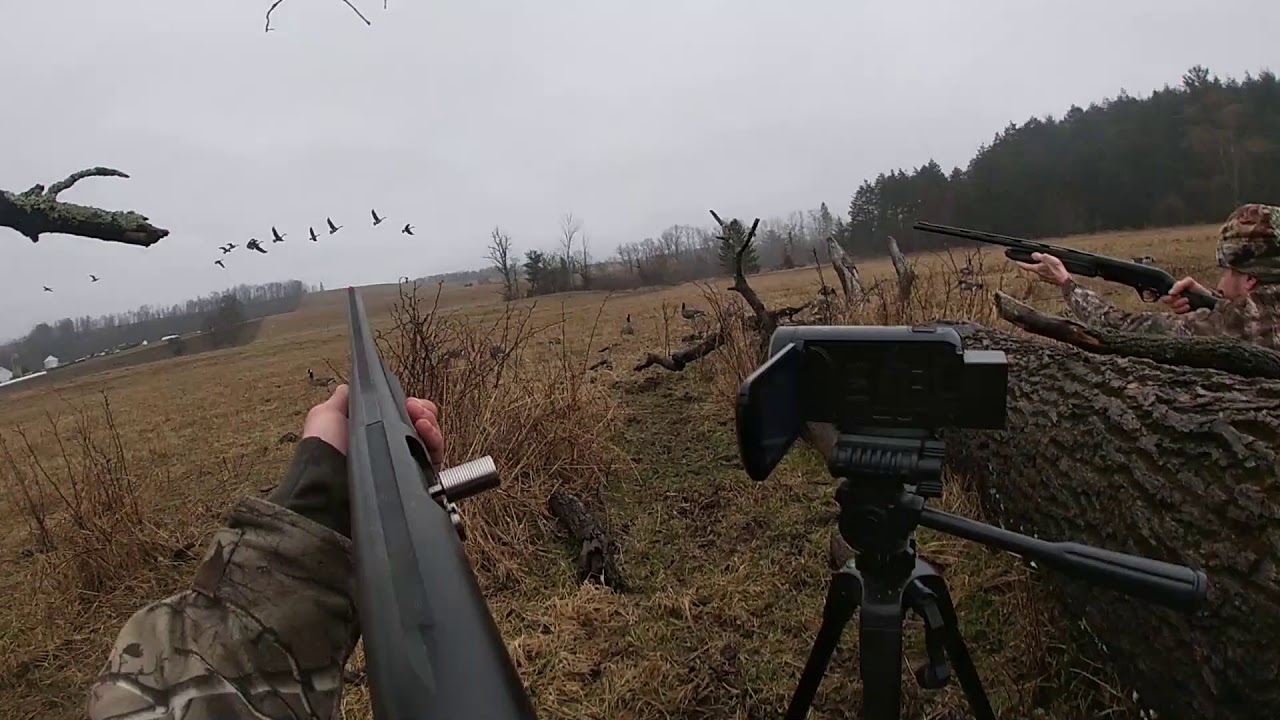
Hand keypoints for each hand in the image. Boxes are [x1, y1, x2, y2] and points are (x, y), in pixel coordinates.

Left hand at [302, 385, 444, 467]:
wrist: (329, 480)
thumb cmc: (324, 449)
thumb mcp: (326, 415)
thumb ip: (342, 399)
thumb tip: (349, 386)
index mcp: (372, 431)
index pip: (402, 413)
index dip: (409, 404)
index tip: (407, 400)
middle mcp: (389, 447)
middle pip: (421, 423)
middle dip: (423, 410)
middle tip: (415, 408)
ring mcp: (403, 462)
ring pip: (431, 438)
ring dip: (430, 423)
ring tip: (421, 419)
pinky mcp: (415, 477)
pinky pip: (435, 456)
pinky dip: (435, 440)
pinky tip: (425, 429)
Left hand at [1013, 252, 1071, 285]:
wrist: (1065, 281)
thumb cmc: (1059, 271)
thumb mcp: (1050, 260)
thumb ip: (1041, 257)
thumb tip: (1033, 255)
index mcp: (1037, 268)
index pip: (1025, 266)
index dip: (1020, 262)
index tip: (1015, 260)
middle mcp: (1038, 273)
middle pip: (1030, 268)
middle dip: (1026, 264)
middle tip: (1022, 261)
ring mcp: (1043, 276)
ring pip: (1036, 270)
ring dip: (1035, 266)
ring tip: (1033, 262)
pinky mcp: (1048, 277)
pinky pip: (1042, 271)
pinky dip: (1042, 268)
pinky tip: (1045, 267)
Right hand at [1159, 276, 1208, 314]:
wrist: (1207, 298)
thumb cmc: (1197, 289)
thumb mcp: (1189, 282)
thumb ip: (1179, 285)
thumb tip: (1170, 293)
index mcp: (1173, 290)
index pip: (1163, 294)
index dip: (1167, 296)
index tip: (1174, 295)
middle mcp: (1173, 298)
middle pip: (1164, 301)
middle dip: (1172, 300)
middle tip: (1183, 298)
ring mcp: (1176, 305)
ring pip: (1171, 307)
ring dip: (1179, 304)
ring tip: (1188, 302)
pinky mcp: (1180, 312)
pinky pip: (1176, 312)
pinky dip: (1182, 309)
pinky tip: (1188, 307)